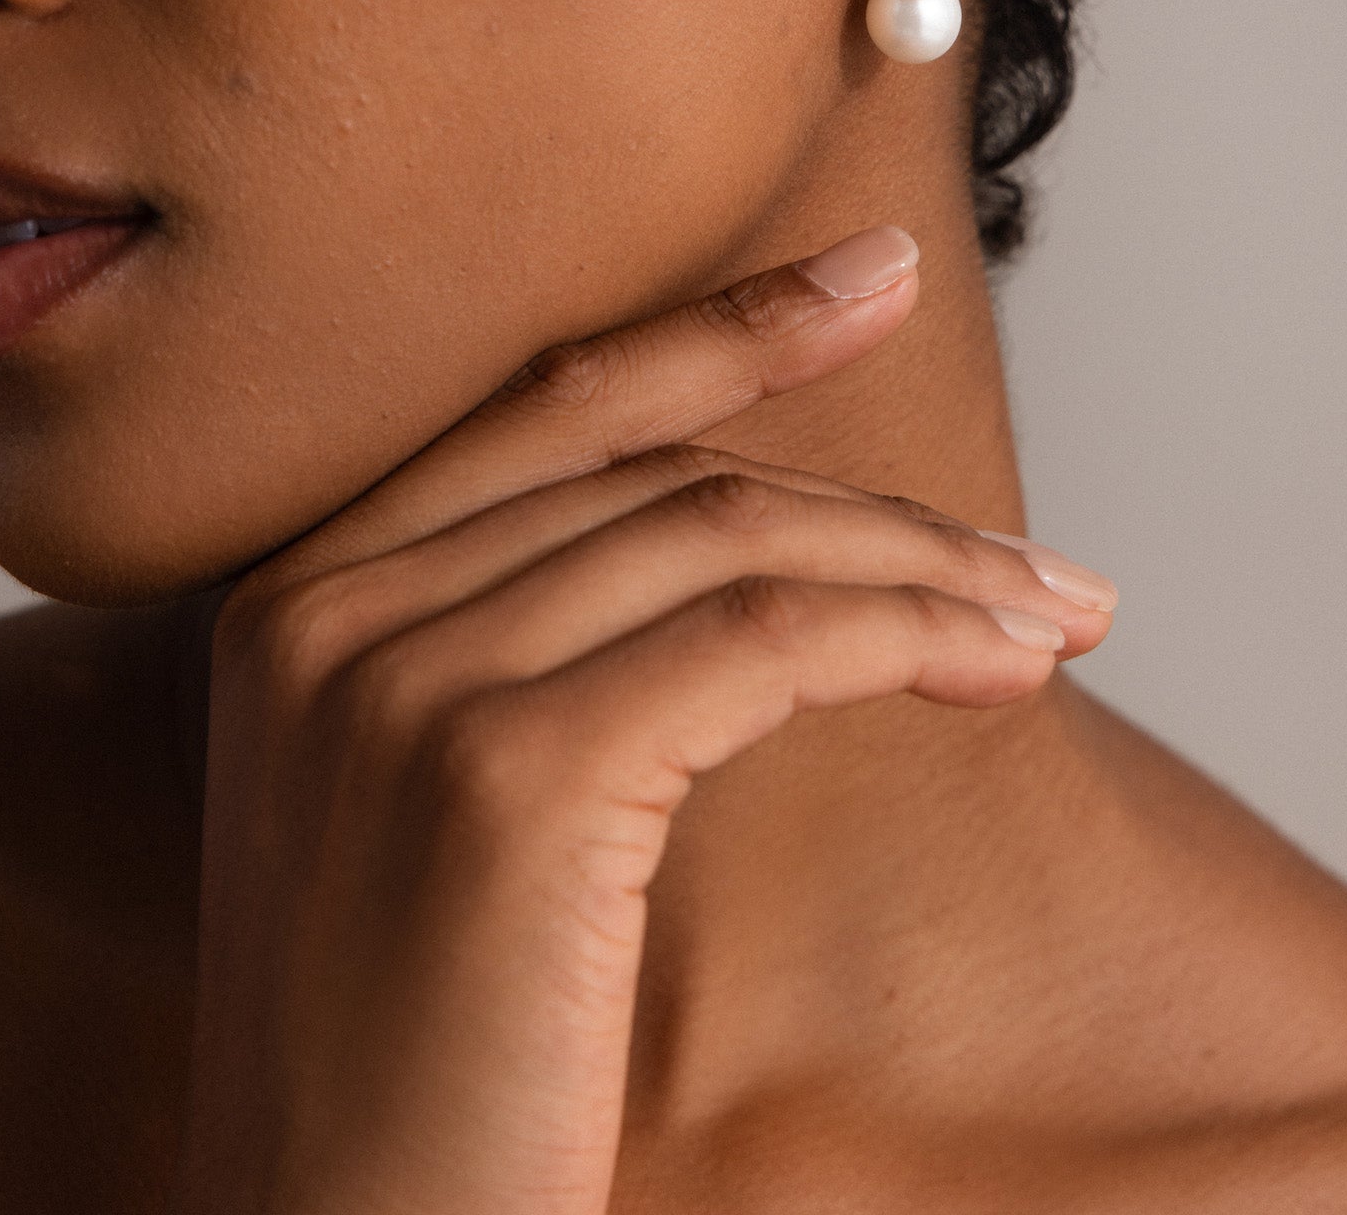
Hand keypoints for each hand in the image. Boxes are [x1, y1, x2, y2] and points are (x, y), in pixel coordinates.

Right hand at [173, 227, 1112, 1214]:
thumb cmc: (412, 1069)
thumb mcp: (438, 813)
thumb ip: (529, 651)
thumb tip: (753, 550)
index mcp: (291, 598)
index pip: (550, 403)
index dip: (723, 325)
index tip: (867, 277)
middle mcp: (321, 611)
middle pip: (655, 465)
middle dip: (871, 492)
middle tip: (1033, 556)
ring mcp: (397, 683)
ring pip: (722, 536)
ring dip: (919, 565)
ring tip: (1055, 616)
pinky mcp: (502, 781)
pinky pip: (758, 641)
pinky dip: (902, 632)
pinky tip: (995, 665)